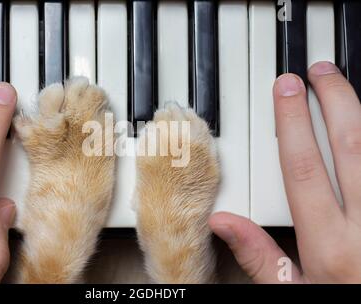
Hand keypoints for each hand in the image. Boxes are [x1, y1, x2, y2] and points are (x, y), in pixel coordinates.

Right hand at [209, 61, 360, 282]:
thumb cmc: (343, 300)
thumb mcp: (294, 292)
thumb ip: (259, 256)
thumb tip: (224, 224)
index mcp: (332, 246)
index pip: (305, 168)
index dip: (293, 123)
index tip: (287, 91)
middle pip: (350, 147)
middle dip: (333, 101)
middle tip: (319, 73)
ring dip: (358, 112)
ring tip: (341, 86)